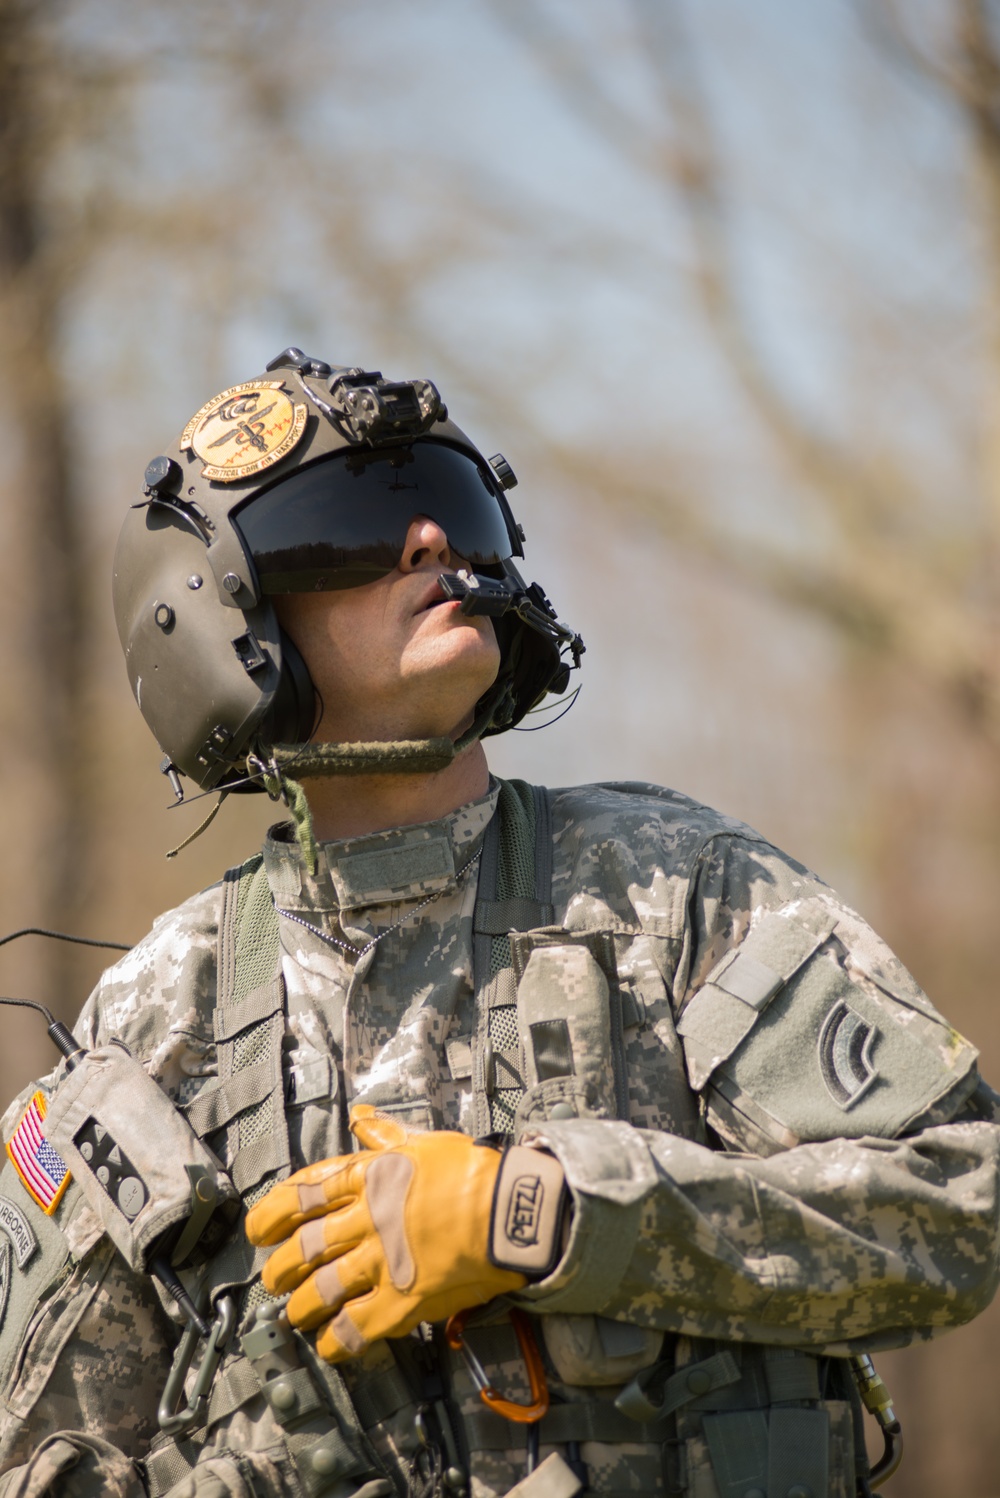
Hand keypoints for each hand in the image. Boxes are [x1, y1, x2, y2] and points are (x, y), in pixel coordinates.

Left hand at [244, 1106, 526, 1360]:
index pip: (304, 1194)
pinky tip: (329, 1344)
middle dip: (281, 1267)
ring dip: (301, 1306)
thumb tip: (361, 1116)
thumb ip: (386, 1135)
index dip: (273, 1213)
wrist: (508, 1210)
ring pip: (322, 1289)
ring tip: (294, 1314)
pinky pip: (356, 1327)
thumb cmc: (471, 1172)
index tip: (259, 1227)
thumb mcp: (423, 1142)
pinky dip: (337, 1339)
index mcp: (368, 1179)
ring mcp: (381, 1262)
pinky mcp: (402, 1299)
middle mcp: (366, 1221)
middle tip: (273, 1278)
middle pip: (305, 1247)